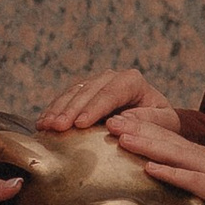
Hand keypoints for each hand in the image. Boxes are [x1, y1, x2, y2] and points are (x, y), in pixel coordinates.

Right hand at [39, 64, 179, 133]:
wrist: (155, 122)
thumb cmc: (161, 124)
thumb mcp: (163, 124)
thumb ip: (145, 121)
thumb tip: (116, 124)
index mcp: (132, 81)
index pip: (110, 93)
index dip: (93, 108)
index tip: (80, 124)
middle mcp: (112, 77)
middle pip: (87, 92)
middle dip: (70, 110)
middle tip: (56, 127)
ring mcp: (96, 83)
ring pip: (73, 93)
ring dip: (57, 110)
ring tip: (44, 126)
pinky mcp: (84, 93)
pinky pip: (65, 99)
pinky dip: (53, 111)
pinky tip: (42, 123)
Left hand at [104, 109, 204, 204]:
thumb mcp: (200, 192)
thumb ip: (178, 186)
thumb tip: (149, 186)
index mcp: (199, 159)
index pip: (166, 138)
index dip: (141, 128)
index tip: (114, 122)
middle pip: (168, 141)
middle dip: (138, 130)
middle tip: (111, 122)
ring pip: (177, 155)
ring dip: (149, 146)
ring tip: (124, 139)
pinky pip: (193, 181)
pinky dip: (172, 174)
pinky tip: (151, 170)